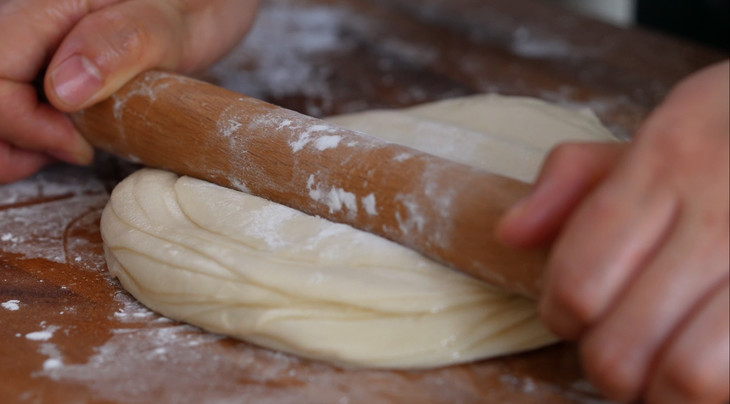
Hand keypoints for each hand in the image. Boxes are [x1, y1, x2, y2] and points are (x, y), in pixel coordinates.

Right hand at [0, 0, 259, 182]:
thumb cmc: (193, 2)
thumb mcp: (168, 23)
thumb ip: (119, 44)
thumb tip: (62, 90)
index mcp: (45, 4)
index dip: (25, 123)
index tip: (81, 146)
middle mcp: (25, 19)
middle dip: (11, 136)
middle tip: (72, 152)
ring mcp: (30, 40)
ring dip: (14, 140)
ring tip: (69, 148)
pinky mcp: (41, 58)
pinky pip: (13, 98)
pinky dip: (28, 131)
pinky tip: (66, 138)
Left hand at [498, 60, 728, 403]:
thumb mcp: (665, 129)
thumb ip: (575, 175)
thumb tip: (509, 234)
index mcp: (670, 159)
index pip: (578, 278)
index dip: (560, 315)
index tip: (570, 317)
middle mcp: (722, 212)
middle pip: (618, 344)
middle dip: (607, 365)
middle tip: (621, 353)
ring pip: (686, 377)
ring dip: (662, 392)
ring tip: (665, 373)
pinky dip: (712, 392)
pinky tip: (712, 370)